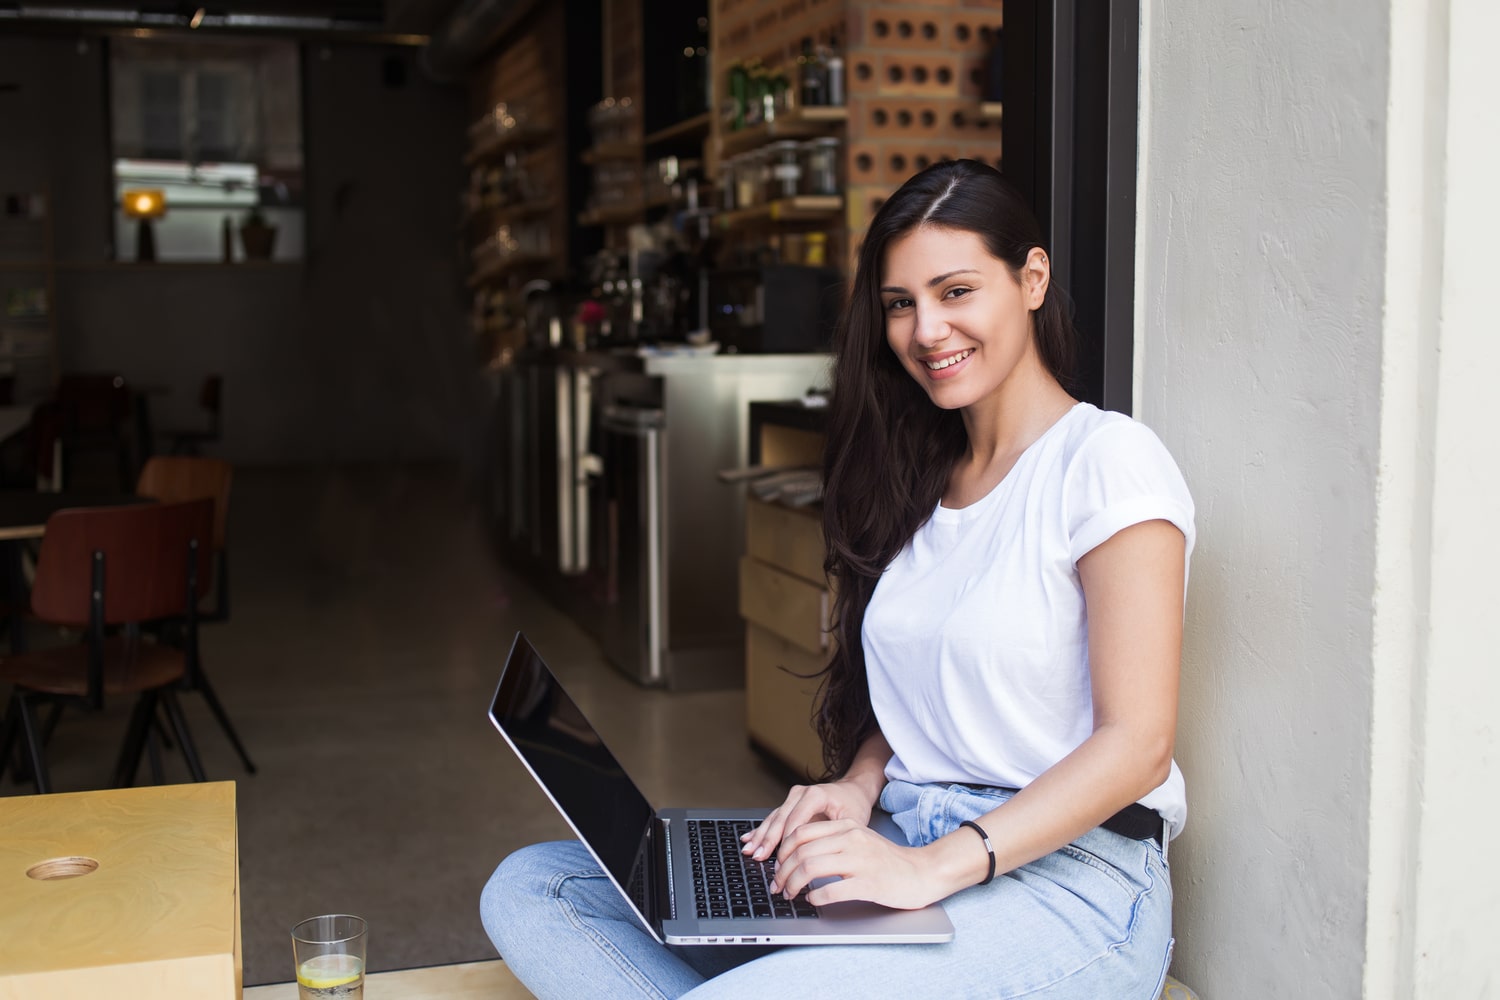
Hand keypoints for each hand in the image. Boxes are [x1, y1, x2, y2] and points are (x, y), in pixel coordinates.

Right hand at [740, 780, 875, 863]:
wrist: (853, 790)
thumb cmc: (854, 804)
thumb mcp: (853, 820)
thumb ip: (837, 837)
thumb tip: (825, 859)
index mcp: (815, 795)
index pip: (796, 821)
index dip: (787, 842)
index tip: (782, 860)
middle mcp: (801, 794)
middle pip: (780, 819)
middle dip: (767, 841)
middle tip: (758, 857)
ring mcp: (793, 798)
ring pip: (773, 819)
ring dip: (760, 836)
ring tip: (749, 850)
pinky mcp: (789, 805)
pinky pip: (774, 819)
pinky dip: (762, 830)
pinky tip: (749, 839)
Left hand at [770, 819, 944, 910]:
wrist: (923, 872)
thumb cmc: (888, 860)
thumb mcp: (859, 839)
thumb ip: (832, 841)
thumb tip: (796, 855)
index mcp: (847, 827)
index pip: (801, 832)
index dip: (783, 851)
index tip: (778, 866)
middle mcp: (852, 839)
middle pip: (801, 851)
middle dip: (783, 871)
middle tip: (779, 885)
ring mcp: (860, 861)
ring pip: (811, 869)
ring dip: (794, 884)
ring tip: (791, 894)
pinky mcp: (868, 884)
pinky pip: (831, 891)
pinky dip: (815, 898)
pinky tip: (812, 901)